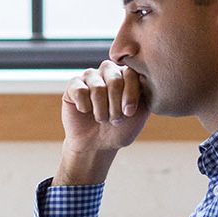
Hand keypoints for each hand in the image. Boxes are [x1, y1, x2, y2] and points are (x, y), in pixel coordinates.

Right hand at [55, 61, 150, 183]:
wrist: (97, 145)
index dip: (130, 94)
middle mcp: (108, 71)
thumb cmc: (120, 128)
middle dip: (116, 106)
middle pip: (115, 79)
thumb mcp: (139, 112)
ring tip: (101, 119)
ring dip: (101, 111)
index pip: (131, 73)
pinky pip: (80, 91)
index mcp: (126, 74)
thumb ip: (144, 92)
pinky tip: (86, 112)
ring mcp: (90, 76)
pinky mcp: (73, 85)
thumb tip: (143, 77)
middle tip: (115, 120)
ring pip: (97, 88)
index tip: (129, 113)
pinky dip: (85, 107)